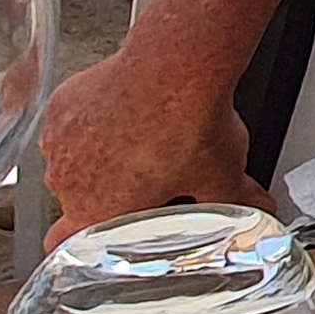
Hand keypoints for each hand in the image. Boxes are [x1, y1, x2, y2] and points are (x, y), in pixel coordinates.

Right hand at [42, 47, 264, 229]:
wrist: (174, 67)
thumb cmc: (190, 126)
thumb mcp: (221, 176)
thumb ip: (234, 203)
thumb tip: (256, 208)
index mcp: (98, 211)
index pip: (66, 245)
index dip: (81, 244)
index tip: (96, 234)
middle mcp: (67, 182)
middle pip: (78, 197)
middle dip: (107, 188)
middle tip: (142, 173)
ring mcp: (58, 142)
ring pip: (73, 158)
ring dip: (98, 152)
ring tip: (139, 137)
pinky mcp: (60, 106)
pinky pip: (70, 121)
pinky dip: (92, 118)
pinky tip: (126, 109)